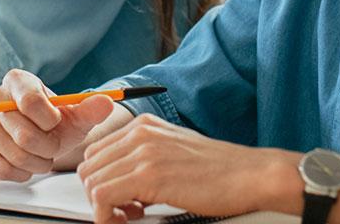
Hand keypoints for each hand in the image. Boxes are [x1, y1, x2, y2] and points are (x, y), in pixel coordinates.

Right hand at [0, 69, 119, 180]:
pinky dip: (20, 173)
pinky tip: (26, 164)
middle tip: (52, 145)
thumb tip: (107, 102)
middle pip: (25, 135)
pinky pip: (0, 168)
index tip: (56, 122)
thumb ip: (92, 109)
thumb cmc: (55, 123)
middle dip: (48, 147)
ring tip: (41, 155)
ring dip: (37, 162)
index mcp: (17, 80)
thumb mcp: (76, 115)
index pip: (32, 102)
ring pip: (15, 154)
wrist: (38, 136)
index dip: (51, 120)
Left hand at [77, 114, 299, 223]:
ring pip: (92, 183)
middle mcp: (140, 134)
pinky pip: (103, 198)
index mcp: (144, 126)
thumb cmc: (220, 170)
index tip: (120, 199)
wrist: (250, 175)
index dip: (102, 181)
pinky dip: (107, 216)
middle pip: (89, 168)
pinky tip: (131, 219)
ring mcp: (144, 153)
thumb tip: (120, 180)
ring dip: (104, 208)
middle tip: (125, 211)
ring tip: (132, 215)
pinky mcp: (149, 175)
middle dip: (99, 195)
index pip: (96, 152)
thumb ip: (145, 157)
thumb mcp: (175, 152)